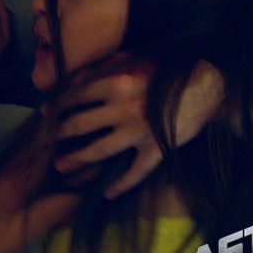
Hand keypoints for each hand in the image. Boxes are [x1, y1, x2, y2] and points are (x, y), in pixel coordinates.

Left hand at [49, 57, 223, 198]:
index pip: (73, 97)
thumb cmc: (164, 69)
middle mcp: (123, 107)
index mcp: (114, 80)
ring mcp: (139, 131)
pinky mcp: (157, 149)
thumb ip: (99, 68)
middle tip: (45, 143)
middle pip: (79, 125)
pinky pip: (135, 172)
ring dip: (76, 160)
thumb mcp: (130, 59)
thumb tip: (70, 81)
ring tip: (61, 166)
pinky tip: (107, 193)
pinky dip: (120, 185)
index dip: (55, 108)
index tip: (44, 116)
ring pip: (99, 150)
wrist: (207, 85)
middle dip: (57, 135)